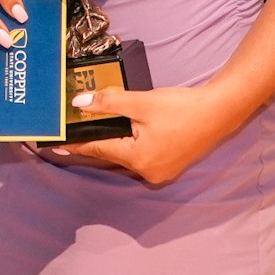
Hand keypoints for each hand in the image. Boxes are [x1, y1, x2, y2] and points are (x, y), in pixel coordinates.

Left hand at [42, 83, 252, 183]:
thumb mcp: (142, 102)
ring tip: (93, 131)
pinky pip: (139, 156)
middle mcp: (147, 172)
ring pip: (126, 156)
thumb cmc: (182, 108)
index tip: (54, 146)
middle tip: (70, 136)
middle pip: (111, 155)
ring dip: (112, 143)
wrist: (220, 112)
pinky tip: (123, 133)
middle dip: (93, 142)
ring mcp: (160, 171)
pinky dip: (129, 145)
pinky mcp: (169, 165)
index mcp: (138, 159)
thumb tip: (80, 103)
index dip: (75, 144)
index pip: (98, 149)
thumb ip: (109, 102)